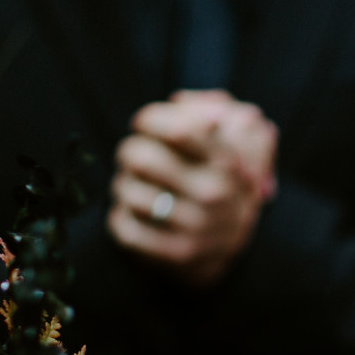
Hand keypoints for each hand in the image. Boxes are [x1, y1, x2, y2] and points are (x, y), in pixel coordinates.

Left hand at [107, 90, 278, 286]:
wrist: (233, 246)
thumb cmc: (222, 180)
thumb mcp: (233, 139)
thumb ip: (209, 109)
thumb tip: (180, 101)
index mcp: (227, 161)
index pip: (175, 128)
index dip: (150, 120)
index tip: (146, 125)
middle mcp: (214, 193)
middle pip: (137, 156)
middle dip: (130, 152)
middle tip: (138, 159)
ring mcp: (196, 226)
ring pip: (125, 190)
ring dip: (125, 186)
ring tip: (139, 189)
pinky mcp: (176, 253)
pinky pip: (124, 226)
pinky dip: (121, 218)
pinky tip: (136, 215)